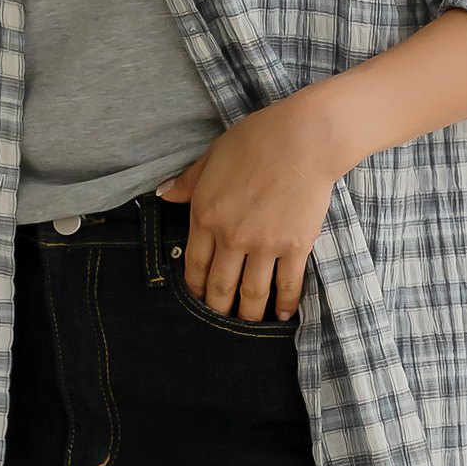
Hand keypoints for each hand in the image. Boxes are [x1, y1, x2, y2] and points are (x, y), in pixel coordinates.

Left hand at [158, 94, 338, 320]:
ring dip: (247, 316)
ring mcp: (264, 245)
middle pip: (220, 287)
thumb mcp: (213, 155)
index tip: (197, 298)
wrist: (303, 139)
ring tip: (246, 327)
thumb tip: (163, 194)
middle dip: (217, 309)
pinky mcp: (295, 246)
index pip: (194, 265)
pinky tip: (281, 316)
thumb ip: (188, 181)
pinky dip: (284, 304)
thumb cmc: (257, 139)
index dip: (194, 287)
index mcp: (206, 215)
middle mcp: (231, 237)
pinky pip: (287, 284)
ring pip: (252, 294)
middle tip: (218, 323)